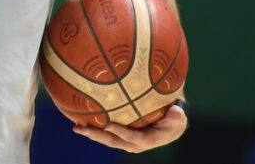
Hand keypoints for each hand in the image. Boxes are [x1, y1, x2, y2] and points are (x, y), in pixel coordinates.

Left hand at [73, 103, 187, 152]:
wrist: (169, 128)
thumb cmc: (174, 120)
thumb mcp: (178, 117)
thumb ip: (177, 115)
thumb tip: (176, 111)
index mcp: (147, 139)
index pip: (132, 138)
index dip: (121, 132)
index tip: (109, 124)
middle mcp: (134, 143)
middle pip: (113, 141)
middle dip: (97, 136)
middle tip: (82, 129)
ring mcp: (126, 141)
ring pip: (107, 139)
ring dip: (92, 134)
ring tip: (76, 127)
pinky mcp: (122, 137)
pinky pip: (107, 133)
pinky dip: (95, 128)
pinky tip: (82, 119)